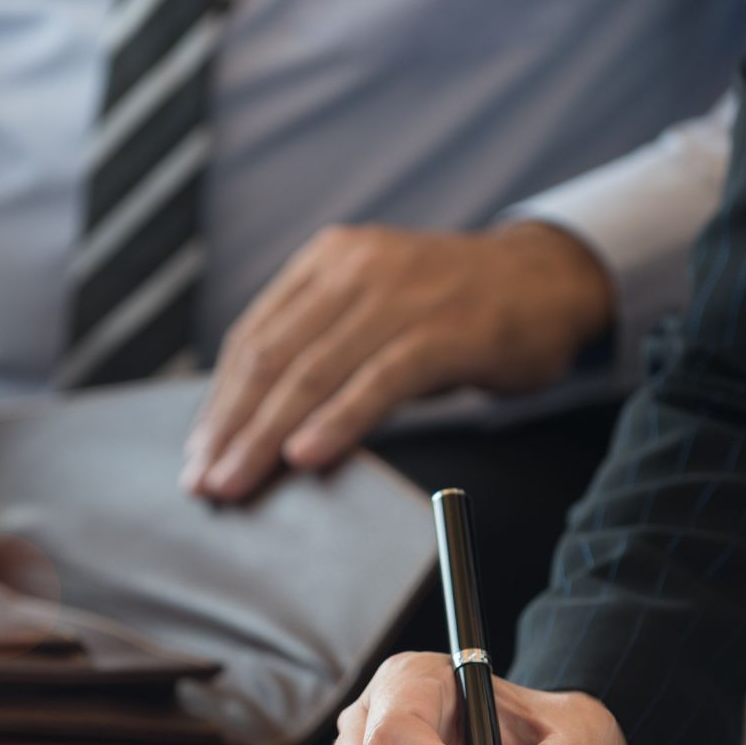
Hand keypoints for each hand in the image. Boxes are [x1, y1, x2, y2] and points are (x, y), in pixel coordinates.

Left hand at [182, 221, 613, 500]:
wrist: (548, 280)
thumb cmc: (451, 311)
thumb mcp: (374, 313)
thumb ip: (320, 349)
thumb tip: (255, 425)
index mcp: (327, 262)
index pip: (253, 337)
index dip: (220, 401)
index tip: (197, 454)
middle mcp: (357, 268)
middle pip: (274, 357)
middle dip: (232, 426)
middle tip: (205, 482)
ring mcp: (403, 295)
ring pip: (316, 371)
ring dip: (268, 435)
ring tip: (238, 482)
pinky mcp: (447, 330)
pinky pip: (380, 380)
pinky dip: (339, 420)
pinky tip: (307, 455)